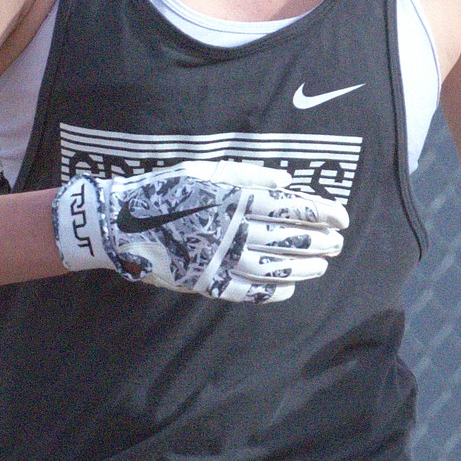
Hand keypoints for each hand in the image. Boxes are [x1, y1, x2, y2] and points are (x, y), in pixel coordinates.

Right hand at [51, 160, 348, 304]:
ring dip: (302, 267)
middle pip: (287, 238)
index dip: (321, 211)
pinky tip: (289, 289)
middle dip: (319, 240)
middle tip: (338, 242)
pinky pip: (247, 291)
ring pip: (273, 267)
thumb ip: (248, 174)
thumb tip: (287, 181)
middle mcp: (231, 229)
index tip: (341, 215)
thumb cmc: (164, 190)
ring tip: (322, 265)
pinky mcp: (205, 281)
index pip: (290, 206)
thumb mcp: (204, 170)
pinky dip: (271, 291)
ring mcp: (219, 258)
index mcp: (233, 197)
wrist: (119, 221)